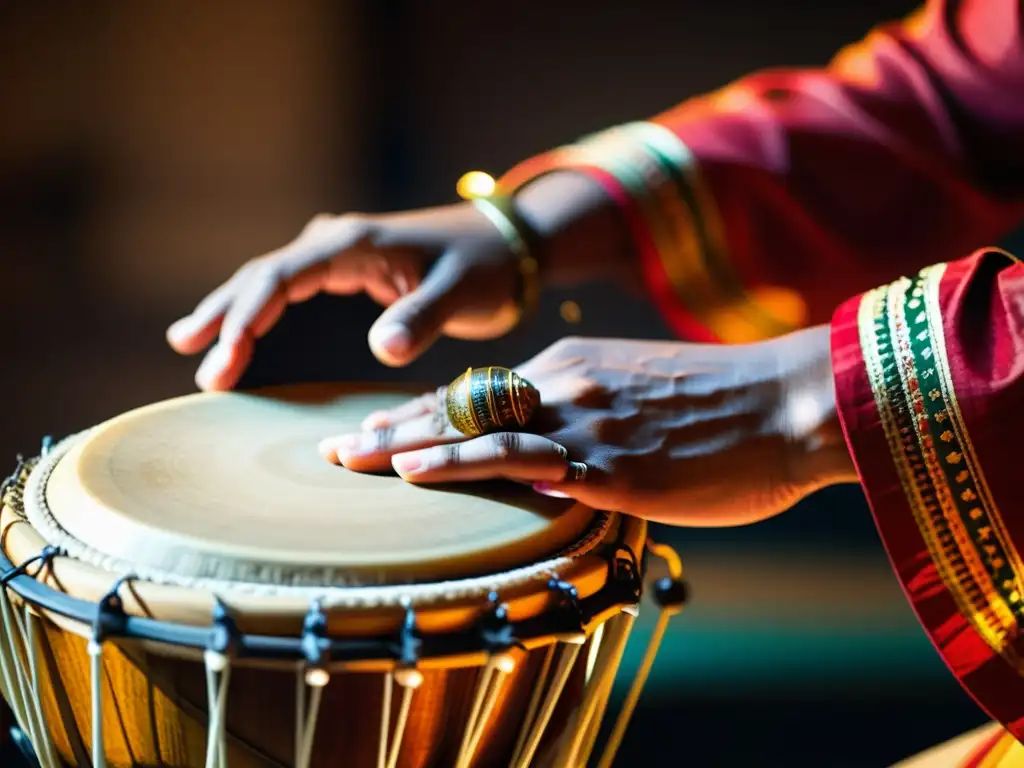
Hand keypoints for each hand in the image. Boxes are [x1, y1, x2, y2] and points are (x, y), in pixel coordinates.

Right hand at [166, 173, 633, 390]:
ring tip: (189, 344)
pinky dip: (259, 309)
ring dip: (232, 310)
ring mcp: (339, 253)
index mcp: (354, 243)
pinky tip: (239, 332)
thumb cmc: (488, 266)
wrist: (510, 246)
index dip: (246, 318)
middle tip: (192, 360)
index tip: (223, 360)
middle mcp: (338, 241)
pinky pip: (289, 288)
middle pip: (262, 276)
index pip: (281, 278)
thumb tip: (380, 349)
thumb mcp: (462, 291)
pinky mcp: (348, 268)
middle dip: (225, 316)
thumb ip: (424, 316)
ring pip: (269, 279)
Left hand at [318, 328, 858, 525]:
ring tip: (346, 459)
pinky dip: (456, 461)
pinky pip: (515, 456)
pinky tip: (412, 470)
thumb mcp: (651, 401)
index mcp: (577, 366)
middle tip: (336, 445)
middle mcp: (567, 384)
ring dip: (401, 443)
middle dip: (392, 426)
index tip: (382, 429)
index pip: (483, 393)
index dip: (426, 413)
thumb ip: (599, 424)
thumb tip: (571, 465)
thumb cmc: (733, 411)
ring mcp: (581, 421)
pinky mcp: (605, 461)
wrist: (793, 403)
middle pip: (460, 403)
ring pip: (470, 425)